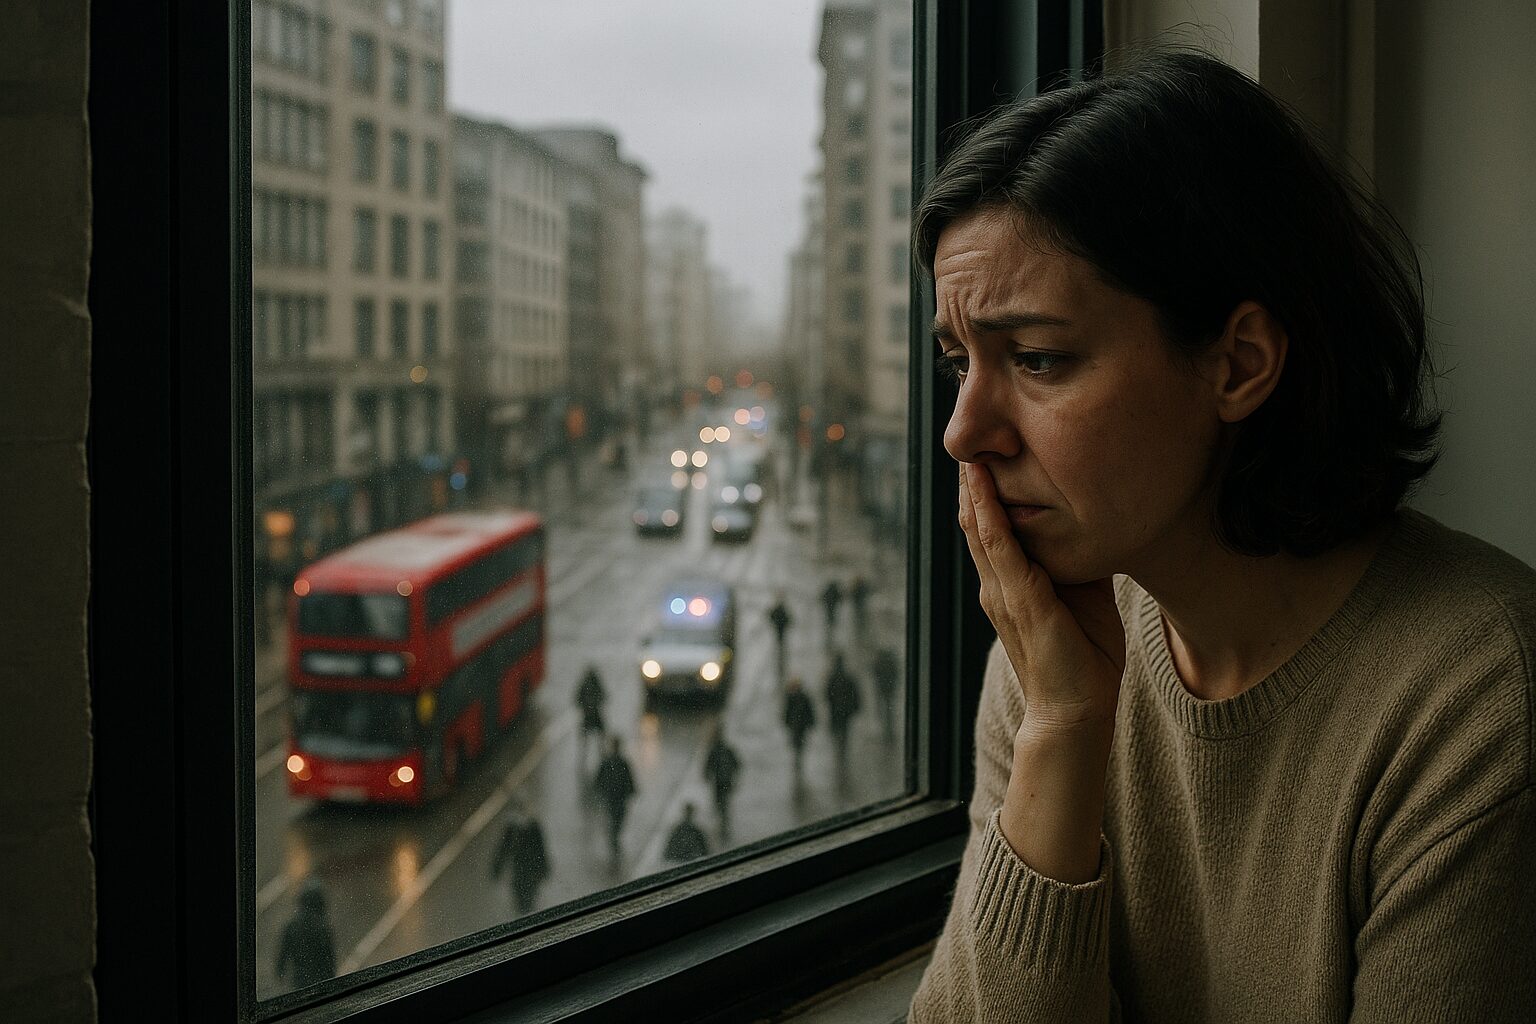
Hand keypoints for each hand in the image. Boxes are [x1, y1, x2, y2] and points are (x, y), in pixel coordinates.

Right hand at [958, 462, 1126, 731]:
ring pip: (979, 527)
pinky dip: (990, 513)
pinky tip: (984, 487)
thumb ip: (1076, 560)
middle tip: (972, 438)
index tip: (988, 450)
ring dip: (974, 487)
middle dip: (973, 479)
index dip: (985, 489)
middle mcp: (996, 584)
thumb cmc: (1084, 655)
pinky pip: (999, 548)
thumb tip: (1090, 522)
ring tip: (971, 449)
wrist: (1077, 710)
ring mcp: (1002, 592)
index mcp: (1010, 583)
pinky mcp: (1019, 601)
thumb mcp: (1084, 593)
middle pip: (975, 520)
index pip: (990, 526)